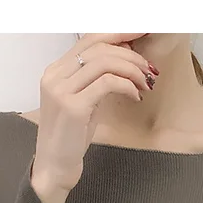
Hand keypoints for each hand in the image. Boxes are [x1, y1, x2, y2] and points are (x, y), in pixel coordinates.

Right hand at [30, 33, 156, 192]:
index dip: (117, 33)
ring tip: (145, 83)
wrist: (54, 168)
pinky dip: (126, 85)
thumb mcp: (84, 103)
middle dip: (130, 54)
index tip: (140, 34)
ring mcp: (61, 91)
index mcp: (56, 71)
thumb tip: (124, 61)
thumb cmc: (70, 139)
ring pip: (104, 62)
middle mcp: (55, 76)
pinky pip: (107, 83)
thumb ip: (97, 81)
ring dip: (131, 70)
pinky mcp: (73, 107)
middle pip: (98, 47)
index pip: (89, 40)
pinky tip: (135, 95)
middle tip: (148, 68)